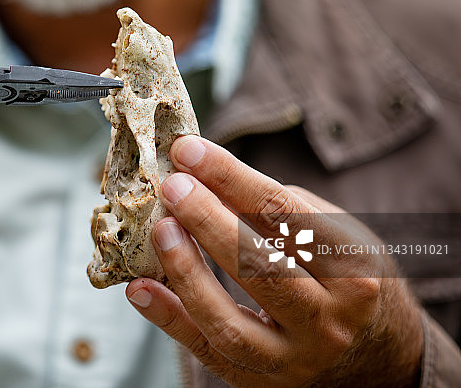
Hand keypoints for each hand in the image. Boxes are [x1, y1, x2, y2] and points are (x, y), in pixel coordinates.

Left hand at [126, 135, 423, 386]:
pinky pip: (205, 351)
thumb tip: (203, 174)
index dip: (230, 177)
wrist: (375, 353)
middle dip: (208, 221)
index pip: (284, 215)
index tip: (188, 150)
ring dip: (186, 272)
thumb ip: (274, 206)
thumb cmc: (342, 274)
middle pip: (260, 267)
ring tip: (159, 230)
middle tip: (172, 186)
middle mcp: (327, 319)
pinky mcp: (257, 382)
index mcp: (353, 268)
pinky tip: (139, 287)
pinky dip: (168, 319)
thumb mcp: (331, 231)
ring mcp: (292, 358)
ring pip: (229, 321)